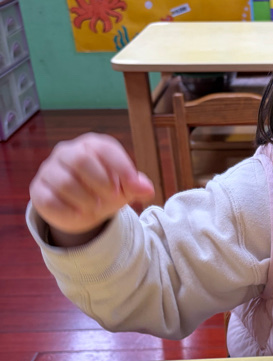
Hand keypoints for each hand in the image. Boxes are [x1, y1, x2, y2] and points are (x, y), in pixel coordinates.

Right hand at [29, 133, 154, 245]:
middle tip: (113, 198)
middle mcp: (67, 152)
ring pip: (65, 182)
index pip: (105, 148)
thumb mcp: (124, 189)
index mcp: (92, 145)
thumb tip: (147, 189)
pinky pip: (50, 200)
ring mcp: (50, 169)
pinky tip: (80, 215)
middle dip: (101, 182)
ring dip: (86, 200)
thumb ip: (135, 186)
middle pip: (80, 160)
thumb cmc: (105, 191)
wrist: (81, 210)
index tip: (134, 187)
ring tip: (97, 208)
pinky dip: (69, 212)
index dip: (121, 167)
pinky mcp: (38, 190)